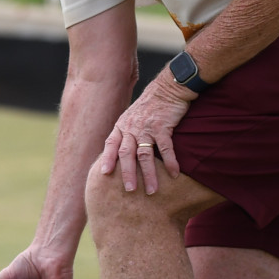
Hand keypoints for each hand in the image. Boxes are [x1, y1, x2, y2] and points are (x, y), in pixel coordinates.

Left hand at [98, 73, 193, 195]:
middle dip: (127, 173)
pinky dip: (170, 162)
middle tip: (129, 190)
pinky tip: (174, 174)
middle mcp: (132, 127)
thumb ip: (126, 132)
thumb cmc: (150, 105)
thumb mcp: (132, 116)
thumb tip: (120, 152)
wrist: (168, 87)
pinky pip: (166, 148)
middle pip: (126, 153)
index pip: (111, 144)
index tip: (104, 173)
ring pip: (145, 154)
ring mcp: (147, 127)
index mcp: (122, 125)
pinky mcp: (163, 126)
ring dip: (149, 174)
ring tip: (152, 190)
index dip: (107, 159)